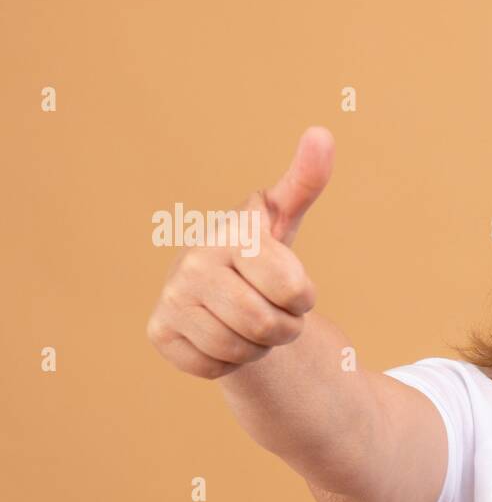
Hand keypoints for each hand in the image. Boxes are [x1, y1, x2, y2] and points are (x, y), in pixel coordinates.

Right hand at [146, 127, 334, 378]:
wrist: (218, 291)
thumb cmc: (259, 253)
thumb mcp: (285, 221)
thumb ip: (305, 181)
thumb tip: (322, 133)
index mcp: (231, 235)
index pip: (295, 291)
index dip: (303, 299)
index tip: (293, 287)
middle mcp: (192, 262)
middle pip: (267, 326)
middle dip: (284, 328)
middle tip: (275, 312)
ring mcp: (170, 298)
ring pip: (241, 350)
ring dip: (258, 347)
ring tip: (248, 322)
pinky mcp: (159, 333)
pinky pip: (215, 367)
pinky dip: (229, 362)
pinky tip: (222, 335)